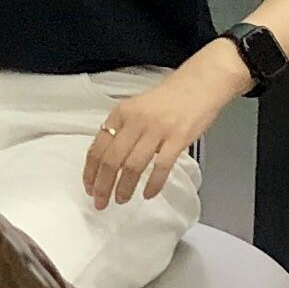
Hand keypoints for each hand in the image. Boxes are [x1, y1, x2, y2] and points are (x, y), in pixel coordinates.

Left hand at [84, 50, 241, 211]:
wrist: (199, 84)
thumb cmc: (167, 99)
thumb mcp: (136, 108)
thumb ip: (121, 130)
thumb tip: (106, 161)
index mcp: (120, 113)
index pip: (98, 148)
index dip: (90, 172)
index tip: (89, 188)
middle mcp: (135, 121)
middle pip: (111, 161)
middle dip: (103, 186)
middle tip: (101, 203)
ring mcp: (156, 130)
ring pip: (132, 166)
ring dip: (124, 188)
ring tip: (121, 200)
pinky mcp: (177, 139)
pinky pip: (161, 168)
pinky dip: (153, 184)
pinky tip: (148, 194)